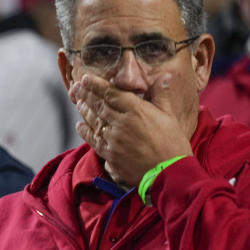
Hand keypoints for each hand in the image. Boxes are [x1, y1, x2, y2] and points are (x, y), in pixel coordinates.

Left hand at [70, 73, 192, 185]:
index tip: (86, 78)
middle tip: (76, 87)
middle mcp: (122, 123)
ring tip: (78, 102)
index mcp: (137, 111)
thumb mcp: (170, 116)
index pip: (111, 93)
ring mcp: (114, 140)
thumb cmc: (173, 144)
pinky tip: (80, 125)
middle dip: (86, 95)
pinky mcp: (110, 155)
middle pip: (99, 106)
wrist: (169, 172)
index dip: (96, 85)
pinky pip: (93, 140)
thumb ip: (162, 95)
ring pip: (94, 121)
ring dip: (84, 110)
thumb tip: (165, 76)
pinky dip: (85, 131)